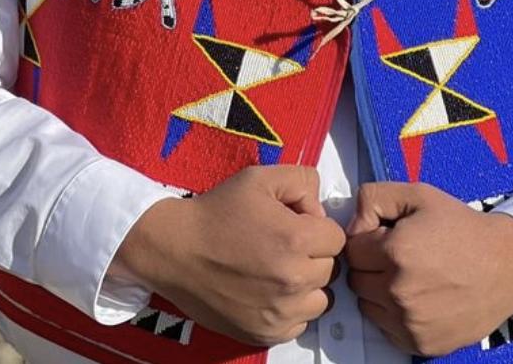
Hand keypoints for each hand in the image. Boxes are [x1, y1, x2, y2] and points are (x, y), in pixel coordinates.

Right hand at [111, 165, 345, 347]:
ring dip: (306, 285)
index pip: (337, 238)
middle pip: (330, 269)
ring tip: (277, 269)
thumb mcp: (258, 179)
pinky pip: (299, 324)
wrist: (176, 250)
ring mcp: (280, 312)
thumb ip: (301, 180)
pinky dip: (290, 310)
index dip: (317, 227)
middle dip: (312, 254)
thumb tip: (319, 209)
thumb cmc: (217, 212)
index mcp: (295, 240)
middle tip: (282, 244)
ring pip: (320, 300)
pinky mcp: (266, 333)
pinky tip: (268, 291)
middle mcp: (293, 280)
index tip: (295, 224)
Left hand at [344, 181, 512, 356]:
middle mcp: (399, 293)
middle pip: (356, 279)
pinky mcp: (421, 345)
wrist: (505, 266)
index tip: (387, 236)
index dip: (367, 239)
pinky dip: (394, 315)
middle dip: (371, 265)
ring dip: (379, 291)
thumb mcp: (418, 194)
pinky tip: (418, 298)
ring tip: (409, 276)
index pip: (351, 249)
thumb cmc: (461, 228)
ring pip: (367, 306)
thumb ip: (373, 199)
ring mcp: (410, 324)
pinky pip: (387, 329)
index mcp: (396, 252)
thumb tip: (352, 225)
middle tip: (399, 255)